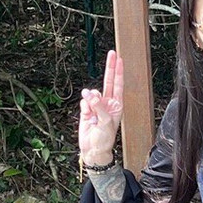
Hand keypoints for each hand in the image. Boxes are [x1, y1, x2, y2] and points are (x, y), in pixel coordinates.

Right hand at [78, 50, 123, 165]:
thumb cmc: (105, 138)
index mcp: (116, 105)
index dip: (118, 71)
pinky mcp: (86, 110)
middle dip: (109, 67)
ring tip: (92, 114)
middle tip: (111, 53)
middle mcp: (107, 103)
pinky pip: (84, 102)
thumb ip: (99, 106)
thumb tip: (89, 94)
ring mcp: (96, 105)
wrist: (93, 149)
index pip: (118, 84)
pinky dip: (84, 108)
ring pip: (91, 93)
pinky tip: (87, 117)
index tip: (119, 59)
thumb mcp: (106, 122)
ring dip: (90, 100)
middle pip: (108, 81)